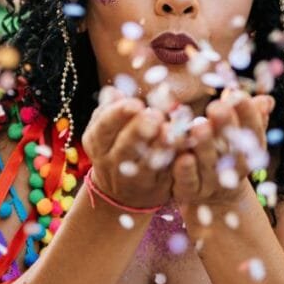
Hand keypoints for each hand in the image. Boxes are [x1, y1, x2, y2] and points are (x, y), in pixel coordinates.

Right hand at [82, 88, 173, 210]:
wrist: (121, 192)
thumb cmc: (116, 146)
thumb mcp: (105, 129)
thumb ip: (110, 110)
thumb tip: (113, 91)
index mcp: (97, 143)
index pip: (104, 128)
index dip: (118, 115)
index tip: (135, 103)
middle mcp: (112, 163)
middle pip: (124, 148)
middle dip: (139, 131)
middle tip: (154, 115)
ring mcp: (135, 178)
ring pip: (148, 163)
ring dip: (160, 146)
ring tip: (170, 130)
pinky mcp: (157, 187)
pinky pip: (168, 173)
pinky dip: (177, 159)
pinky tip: (185, 144)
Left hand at [171, 91, 273, 208]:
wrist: (214, 194)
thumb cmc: (226, 151)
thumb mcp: (241, 134)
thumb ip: (252, 116)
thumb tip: (266, 100)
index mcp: (251, 151)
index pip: (253, 131)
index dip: (247, 113)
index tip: (238, 94)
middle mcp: (235, 168)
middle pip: (232, 146)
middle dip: (226, 126)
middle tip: (217, 108)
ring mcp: (213, 182)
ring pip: (209, 162)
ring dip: (205, 145)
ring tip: (198, 126)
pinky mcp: (192, 192)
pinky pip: (189, 181)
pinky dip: (186, 170)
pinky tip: (183, 157)